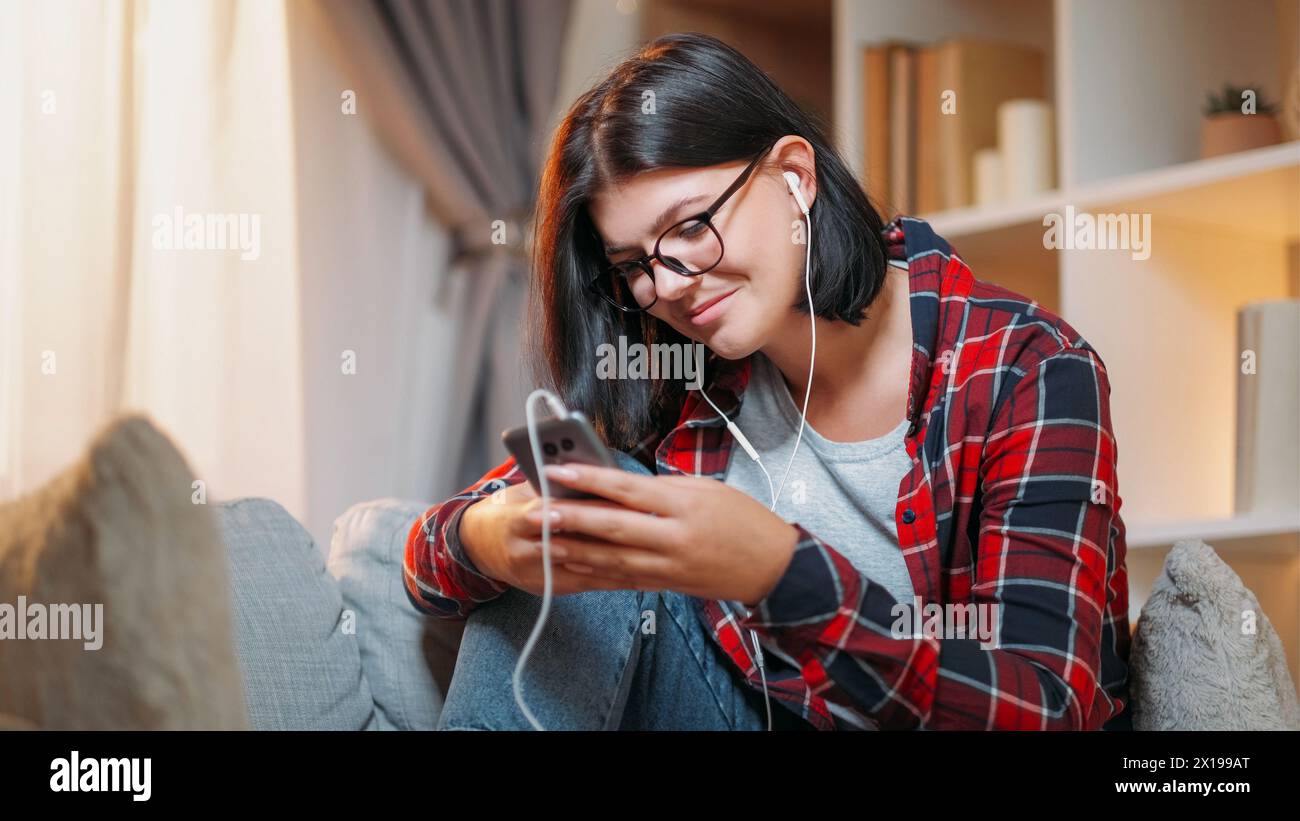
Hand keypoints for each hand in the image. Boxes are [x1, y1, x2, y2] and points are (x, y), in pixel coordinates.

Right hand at [458, 479, 633, 596]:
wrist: (479, 546)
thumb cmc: (508, 509)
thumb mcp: (522, 490)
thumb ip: (552, 485)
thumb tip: (593, 470)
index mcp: (514, 519)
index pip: (550, 512)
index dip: (583, 508)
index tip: (615, 500)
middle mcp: (522, 551)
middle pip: (571, 542)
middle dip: (608, 534)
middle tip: (642, 526)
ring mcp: (535, 574)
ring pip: (583, 568)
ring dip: (617, 561)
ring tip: (650, 553)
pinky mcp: (548, 589)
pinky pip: (587, 585)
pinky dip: (614, 578)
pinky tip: (641, 574)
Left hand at [537, 463, 799, 604]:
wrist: (773, 568)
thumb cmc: (744, 520)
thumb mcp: (708, 489)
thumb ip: (662, 488)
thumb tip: (618, 485)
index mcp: (686, 505)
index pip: (629, 490)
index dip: (590, 479)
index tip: (557, 470)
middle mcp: (675, 538)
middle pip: (613, 528)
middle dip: (570, 520)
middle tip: (534, 512)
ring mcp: (670, 566)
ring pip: (612, 559)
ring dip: (573, 549)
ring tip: (541, 539)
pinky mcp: (667, 584)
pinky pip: (623, 578)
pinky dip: (594, 570)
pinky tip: (570, 563)